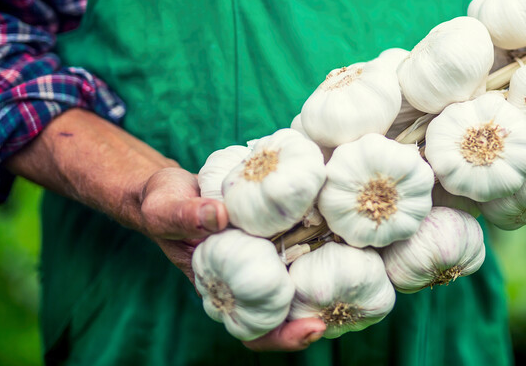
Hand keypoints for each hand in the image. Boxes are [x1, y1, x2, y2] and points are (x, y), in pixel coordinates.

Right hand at [7, 108, 325, 351]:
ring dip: (330, 274)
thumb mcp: (165, 209)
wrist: (175, 187)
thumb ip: (187, 215)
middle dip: (323, 311)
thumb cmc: (164, 206)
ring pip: (302, 278)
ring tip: (361, 263)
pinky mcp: (276, 231)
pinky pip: (302, 240)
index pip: (255, 331)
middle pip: (291, 311)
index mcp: (222, 291)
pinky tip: (340, 220)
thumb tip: (221, 215)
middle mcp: (249, 280)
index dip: (285, 337)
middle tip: (355, 301)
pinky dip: (322, 235)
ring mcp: (264, 256)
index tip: (313, 327)